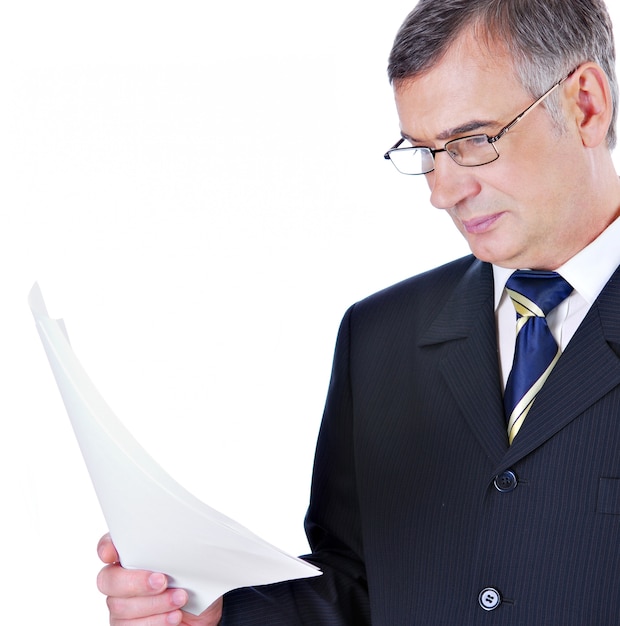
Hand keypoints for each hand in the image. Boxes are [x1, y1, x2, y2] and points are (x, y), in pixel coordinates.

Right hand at [97, 533, 222, 625]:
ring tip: (180, 598)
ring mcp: (122, 605)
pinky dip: (156, 621)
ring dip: (155, 603)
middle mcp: (121, 579)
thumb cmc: (194, 580)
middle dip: (136, 581)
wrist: (204, 611)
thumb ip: (175, 549)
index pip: (108, 546)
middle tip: (162, 581)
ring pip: (120, 607)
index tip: (112, 553)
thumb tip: (182, 537)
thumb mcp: (191, 560)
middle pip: (109, 580)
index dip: (106, 548)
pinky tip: (174, 616)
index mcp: (132, 555)